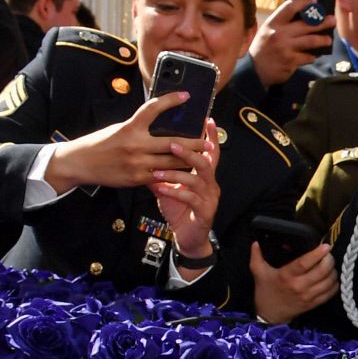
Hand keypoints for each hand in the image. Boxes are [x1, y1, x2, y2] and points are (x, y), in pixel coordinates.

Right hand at [46, 92, 194, 194]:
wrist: (80, 162)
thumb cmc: (101, 143)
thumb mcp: (118, 129)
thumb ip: (139, 127)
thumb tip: (161, 122)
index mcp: (130, 127)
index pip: (153, 109)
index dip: (171, 100)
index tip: (186, 95)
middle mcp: (135, 144)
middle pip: (174, 143)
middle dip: (195, 143)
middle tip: (208, 142)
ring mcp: (138, 163)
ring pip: (173, 162)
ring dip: (190, 160)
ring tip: (203, 158)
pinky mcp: (138, 178)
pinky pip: (163, 176)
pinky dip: (176, 173)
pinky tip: (186, 172)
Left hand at [152, 123, 220, 261]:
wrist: (188, 237)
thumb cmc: (180, 210)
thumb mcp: (169, 187)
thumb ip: (161, 171)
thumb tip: (146, 153)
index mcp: (204, 176)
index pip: (210, 153)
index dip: (209, 137)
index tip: (207, 120)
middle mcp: (211, 185)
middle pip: (205, 162)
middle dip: (188, 152)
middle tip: (172, 143)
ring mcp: (209, 199)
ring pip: (197, 179)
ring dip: (176, 172)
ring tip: (158, 169)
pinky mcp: (204, 212)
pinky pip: (190, 198)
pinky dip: (174, 192)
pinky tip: (160, 188)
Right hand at [250, 0, 335, 88]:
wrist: (255, 70)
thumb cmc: (263, 49)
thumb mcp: (267, 31)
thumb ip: (282, 25)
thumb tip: (302, 18)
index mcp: (273, 23)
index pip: (290, 7)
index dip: (304, 2)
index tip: (314, 1)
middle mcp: (279, 33)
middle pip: (306, 24)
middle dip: (322, 22)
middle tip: (332, 20)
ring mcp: (286, 47)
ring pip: (311, 40)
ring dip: (322, 40)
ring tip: (328, 39)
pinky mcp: (291, 61)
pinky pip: (308, 57)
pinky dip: (312, 56)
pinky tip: (314, 55)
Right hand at [250, 241, 336, 322]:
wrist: (270, 314)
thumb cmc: (265, 291)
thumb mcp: (258, 271)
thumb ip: (256, 255)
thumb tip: (256, 242)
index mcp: (286, 276)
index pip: (304, 263)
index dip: (316, 254)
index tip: (325, 246)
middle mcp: (299, 286)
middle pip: (322, 271)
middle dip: (329, 260)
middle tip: (329, 254)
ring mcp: (308, 296)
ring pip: (329, 281)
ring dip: (333, 271)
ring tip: (331, 265)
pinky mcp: (314, 304)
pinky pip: (330, 293)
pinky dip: (335, 284)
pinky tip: (332, 278)